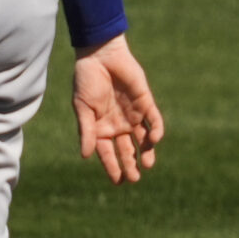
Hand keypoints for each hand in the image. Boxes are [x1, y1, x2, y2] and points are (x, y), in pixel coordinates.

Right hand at [72, 33, 164, 183]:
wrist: (100, 56)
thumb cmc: (86, 81)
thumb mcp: (82, 108)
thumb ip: (86, 131)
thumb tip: (86, 156)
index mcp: (100, 128)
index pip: (107, 153)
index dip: (113, 167)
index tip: (118, 182)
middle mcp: (118, 125)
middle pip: (127, 150)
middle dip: (130, 165)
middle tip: (134, 179)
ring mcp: (133, 115)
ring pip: (143, 140)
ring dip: (146, 153)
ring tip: (147, 165)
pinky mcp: (146, 103)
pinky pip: (154, 121)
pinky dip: (156, 131)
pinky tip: (154, 140)